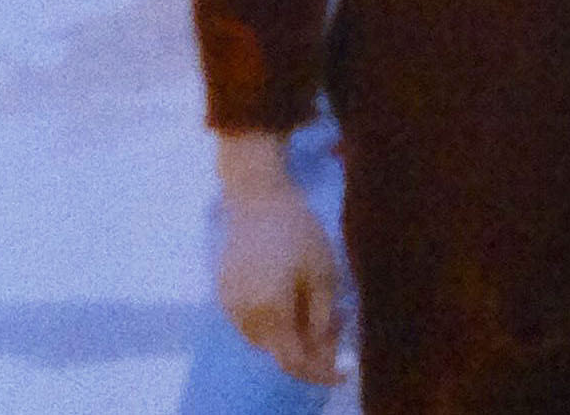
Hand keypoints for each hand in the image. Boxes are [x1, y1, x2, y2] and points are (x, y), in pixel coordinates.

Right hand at [213, 133, 346, 384]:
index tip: (344, 370)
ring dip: (294, 332)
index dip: (320, 371)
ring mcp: (229, 306)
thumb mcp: (323, 274)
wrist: (257, 197)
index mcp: (269, 312)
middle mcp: (243, 316)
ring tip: (322, 306)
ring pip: (266, 338)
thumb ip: (322, 319)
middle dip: (312, 347)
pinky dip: (276, 319)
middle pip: (279, 351)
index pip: (293, 361)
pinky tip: (295, 296)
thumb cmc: (298, 230)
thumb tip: (324, 352)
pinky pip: (253, 321)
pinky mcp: (224, 294)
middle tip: (340, 323)